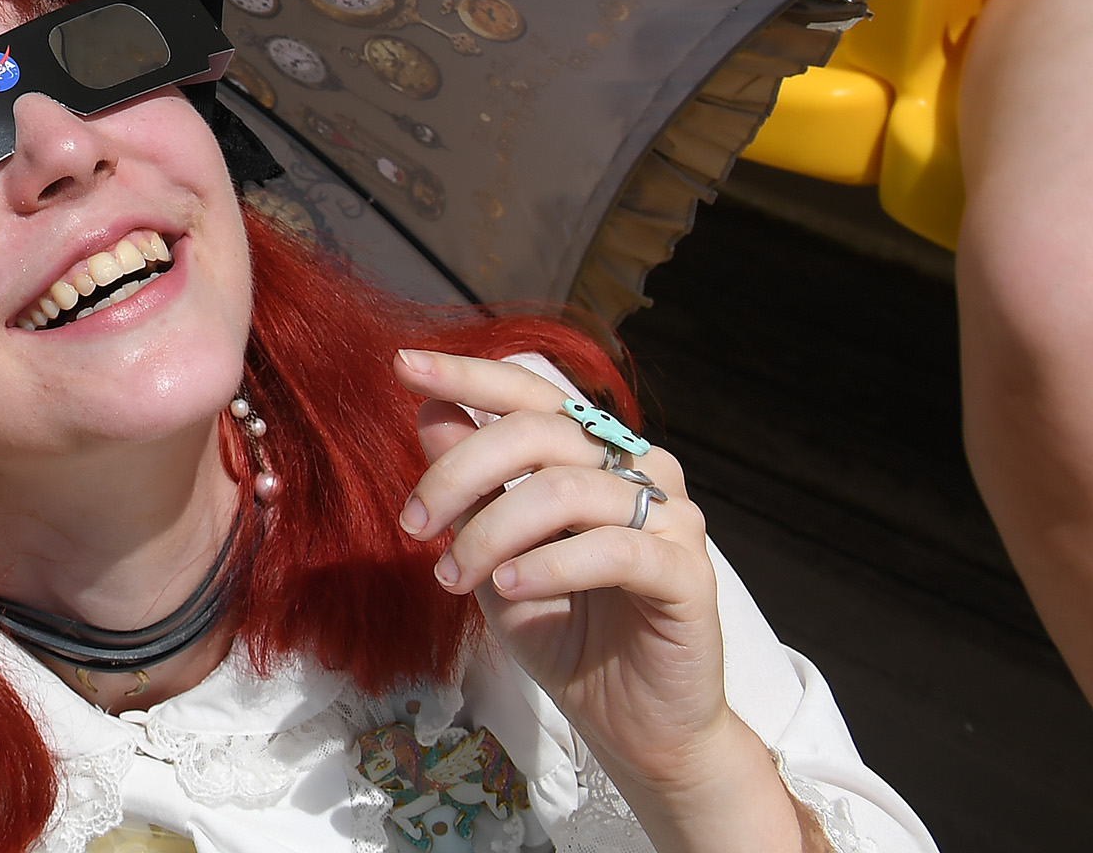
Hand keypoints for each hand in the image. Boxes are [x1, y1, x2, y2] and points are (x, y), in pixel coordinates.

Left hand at [397, 351, 797, 847]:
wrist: (633, 725)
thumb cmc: (566, 634)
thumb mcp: (496, 555)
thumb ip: (473, 488)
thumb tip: (431, 413)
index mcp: (594, 454)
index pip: (532, 393)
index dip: (469, 375)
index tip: (404, 366)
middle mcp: (639, 469)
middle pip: (536, 433)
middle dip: (459, 473)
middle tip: (413, 523)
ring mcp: (670, 518)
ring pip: (564, 490)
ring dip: (491, 531)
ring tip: (454, 577)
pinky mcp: (688, 573)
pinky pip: (611, 549)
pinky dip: (549, 564)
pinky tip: (510, 585)